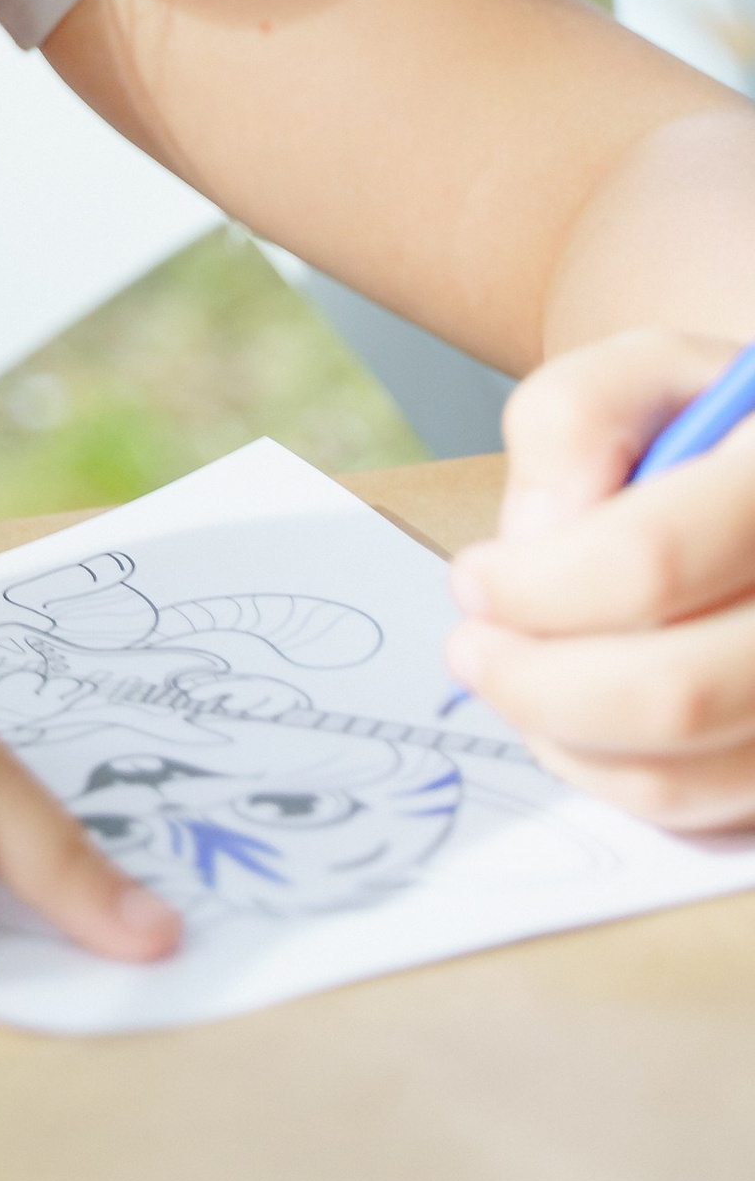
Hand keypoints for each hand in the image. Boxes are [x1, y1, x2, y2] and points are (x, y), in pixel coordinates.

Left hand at [446, 328, 754, 828]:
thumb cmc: (707, 430)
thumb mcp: (639, 373)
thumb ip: (574, 419)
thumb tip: (541, 537)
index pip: (652, 559)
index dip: (537, 584)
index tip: (475, 579)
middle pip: (676, 692)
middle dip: (536, 681)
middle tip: (473, 649)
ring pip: (683, 770)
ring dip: (562, 735)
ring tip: (515, 676)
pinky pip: (700, 807)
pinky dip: (614, 775)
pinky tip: (578, 716)